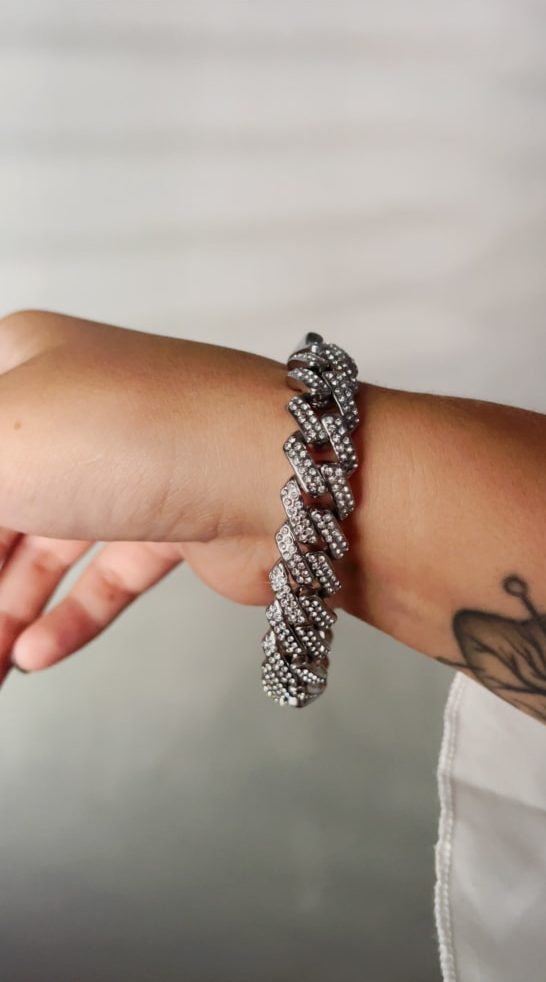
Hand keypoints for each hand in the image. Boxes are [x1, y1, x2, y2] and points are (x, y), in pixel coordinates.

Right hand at [0, 310, 322, 680]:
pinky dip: (69, 616)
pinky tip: (35, 657)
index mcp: (23, 365)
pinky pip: (104, 574)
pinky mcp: (173, 519)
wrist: (284, 475)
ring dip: (8, 610)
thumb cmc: (130, 434)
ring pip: (45, 547)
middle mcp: (75, 410)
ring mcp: (127, 466)